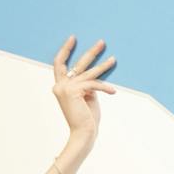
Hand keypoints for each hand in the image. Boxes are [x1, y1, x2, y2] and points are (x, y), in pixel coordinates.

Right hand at [51, 36, 116, 152]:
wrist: (84, 134)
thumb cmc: (87, 119)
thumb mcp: (88, 98)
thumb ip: (88, 85)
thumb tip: (95, 75)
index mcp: (60, 86)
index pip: (59, 64)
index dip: (65, 50)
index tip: (73, 38)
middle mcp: (60, 85)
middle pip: (76, 63)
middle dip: (91, 52)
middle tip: (102, 42)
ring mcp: (65, 88)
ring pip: (88, 72)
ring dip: (103, 66)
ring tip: (113, 59)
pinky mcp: (73, 92)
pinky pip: (93, 84)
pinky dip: (104, 88)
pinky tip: (112, 91)